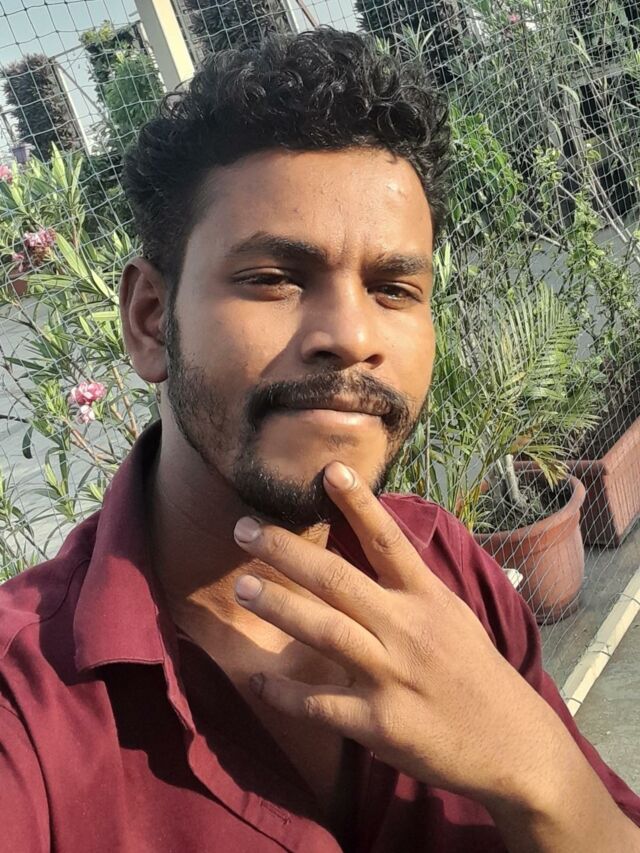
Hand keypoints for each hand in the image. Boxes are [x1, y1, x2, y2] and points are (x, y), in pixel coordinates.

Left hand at [232, 461, 568, 807]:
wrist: (512, 745)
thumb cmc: (475, 672)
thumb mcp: (452, 616)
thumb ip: (410, 587)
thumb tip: (372, 549)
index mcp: (428, 599)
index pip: (388, 541)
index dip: (358, 504)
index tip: (329, 471)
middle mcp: (407, 630)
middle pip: (339, 581)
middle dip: (288, 553)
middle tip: (244, 530)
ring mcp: (391, 676)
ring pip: (326, 632)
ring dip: (280, 607)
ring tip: (242, 588)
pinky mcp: (378, 723)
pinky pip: (320, 704)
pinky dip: (285, 693)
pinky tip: (257, 681)